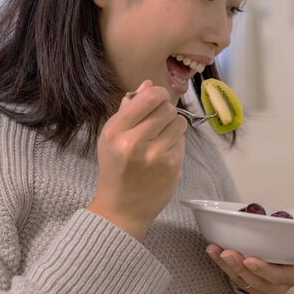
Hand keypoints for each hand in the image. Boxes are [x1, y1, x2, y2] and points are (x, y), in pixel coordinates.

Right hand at [88, 80, 186, 239]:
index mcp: (115, 131)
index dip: (158, 93)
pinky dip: (175, 142)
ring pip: (178, 121)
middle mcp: (134, 141)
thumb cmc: (116, 169)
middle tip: (158, 121)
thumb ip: (129, 110)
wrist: (122, 208)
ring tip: (161, 136)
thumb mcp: (111, 137)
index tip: (158, 98)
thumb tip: (149, 84)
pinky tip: (164, 152)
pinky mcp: (172, 166)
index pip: (148, 98)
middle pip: (166, 108)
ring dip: (173, 125)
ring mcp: (155, 155)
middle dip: (165, 110)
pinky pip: (182, 140)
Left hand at [205, 245, 293, 293]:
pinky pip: (229, 275)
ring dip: (226, 266)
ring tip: (217, 250)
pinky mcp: (242, 282)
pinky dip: (218, 263)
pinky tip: (211, 250)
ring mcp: (257, 286)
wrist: (279, 251)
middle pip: (256, 280)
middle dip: (240, 267)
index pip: (279, 277)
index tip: (250, 258)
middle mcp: (275, 286)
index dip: (265, 270)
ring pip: (241, 279)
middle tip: (228, 252)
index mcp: (292, 276)